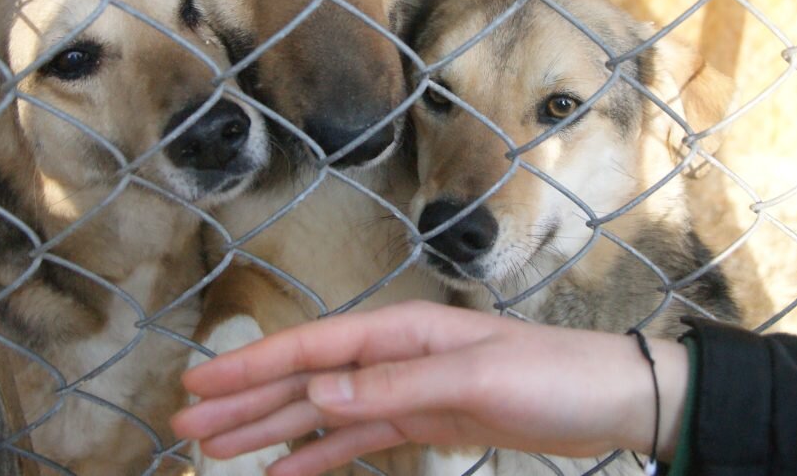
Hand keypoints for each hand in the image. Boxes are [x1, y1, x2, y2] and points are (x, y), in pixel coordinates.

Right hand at [172, 301, 687, 475]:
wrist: (608, 398)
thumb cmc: (549, 375)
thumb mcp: (474, 378)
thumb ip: (394, 385)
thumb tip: (317, 389)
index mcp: (401, 333)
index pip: (310, 348)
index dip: (250, 367)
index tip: (197, 384)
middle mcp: (394, 356)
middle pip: (304, 379)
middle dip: (245, 401)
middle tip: (187, 425)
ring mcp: (406, 390)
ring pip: (321, 412)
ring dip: (270, 429)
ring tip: (217, 449)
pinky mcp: (425, 421)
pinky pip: (356, 442)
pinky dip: (317, 456)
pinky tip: (282, 474)